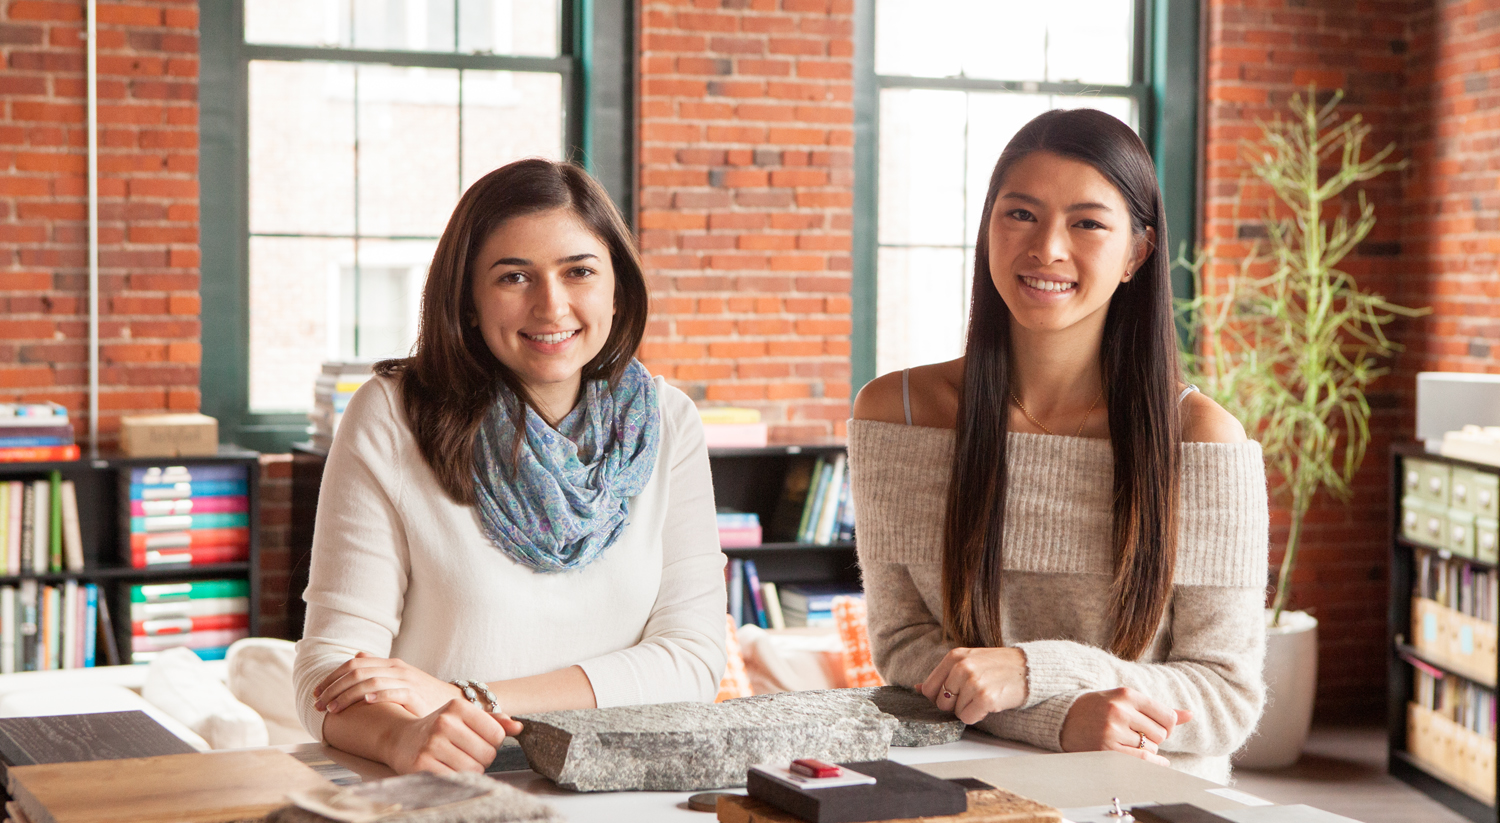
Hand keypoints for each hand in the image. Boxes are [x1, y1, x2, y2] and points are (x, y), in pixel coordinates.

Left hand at [314, 652, 463, 716]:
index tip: (316, 692)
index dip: (332, 677)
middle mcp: (395, 668)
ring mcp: (406, 680)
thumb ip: (377, 666)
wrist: (452, 702)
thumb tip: (357, 655)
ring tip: (333, 710)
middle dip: (333, 688)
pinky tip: (365, 702)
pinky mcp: (415, 695)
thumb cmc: (421, 693)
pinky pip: (394, 692)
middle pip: (357, 672)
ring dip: (347, 696)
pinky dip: (378, 695)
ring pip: (370, 682)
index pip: (353, 664)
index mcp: (388, 663)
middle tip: (318, 705)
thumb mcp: (399, 676)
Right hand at [387, 699, 523, 774]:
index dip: (491, 743)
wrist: (401, 739)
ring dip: (469, 770)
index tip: (477, 740)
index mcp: (458, 706)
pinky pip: (455, 779)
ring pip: (473, 769)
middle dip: (482, 758)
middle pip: (488, 754)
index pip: (497, 734)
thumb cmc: (441, 728)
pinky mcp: (421, 764)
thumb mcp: (465, 717)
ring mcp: (431, 744)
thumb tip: (519, 727)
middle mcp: (444, 722)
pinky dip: (455, 778)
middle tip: (465, 752)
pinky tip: (444, 767)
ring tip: (455, 760)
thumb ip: (494, 721)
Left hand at [917, 647, 1027, 724]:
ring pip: (955, 712)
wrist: (1031, 668)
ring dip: (970, 709)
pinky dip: (978, 715)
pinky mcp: (985, 697)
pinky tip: (991, 702)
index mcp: (954, 656)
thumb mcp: (969, 661)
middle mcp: (961, 667)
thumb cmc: (999, 667)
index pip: (929, 689)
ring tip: (986, 694)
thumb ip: (944, 674)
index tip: (956, 694)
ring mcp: (973, 682)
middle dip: (956, 704)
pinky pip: (968, 718)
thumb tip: (918, 689)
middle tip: (975, 693)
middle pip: (941, 702)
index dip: (941, 697)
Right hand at [1059, 687, 1192, 766]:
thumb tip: (1190, 715)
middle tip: (1140, 735)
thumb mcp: (1126, 701)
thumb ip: (1158, 709)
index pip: (1167, 715)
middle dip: (1155, 738)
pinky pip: (1142, 760)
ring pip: (1150, 748)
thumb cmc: (1099, 708)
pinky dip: (1153, 763)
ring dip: (1146, 749)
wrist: (1064, 718)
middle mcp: (1119, 710)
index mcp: (1126, 694)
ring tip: (1129, 742)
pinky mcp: (1106, 749)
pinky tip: (1156, 762)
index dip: (1168, 725)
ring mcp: (1112, 730)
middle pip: (1160, 734)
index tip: (1159, 727)